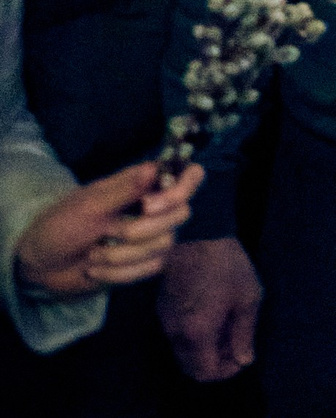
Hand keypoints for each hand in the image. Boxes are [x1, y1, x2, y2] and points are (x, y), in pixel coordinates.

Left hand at [15, 161, 200, 296]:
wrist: (41, 266)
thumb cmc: (60, 226)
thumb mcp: (88, 205)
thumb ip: (125, 189)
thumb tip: (155, 169)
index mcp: (143, 184)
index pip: (189, 176)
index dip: (181, 190)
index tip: (149, 205)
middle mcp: (155, 208)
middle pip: (181, 214)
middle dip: (142, 230)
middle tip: (112, 232)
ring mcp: (152, 237)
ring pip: (164, 245)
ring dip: (123, 254)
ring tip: (95, 253)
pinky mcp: (145, 263)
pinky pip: (151, 268)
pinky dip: (120, 272)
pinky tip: (97, 268)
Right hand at [161, 235, 261, 381]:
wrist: (196, 234)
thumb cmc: (226, 264)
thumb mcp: (247, 297)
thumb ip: (244, 333)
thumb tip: (245, 359)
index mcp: (196, 333)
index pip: (205, 373)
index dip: (226, 371)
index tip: (242, 356)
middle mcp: (175, 333)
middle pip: (192, 367)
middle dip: (217, 362)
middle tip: (237, 342)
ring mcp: (165, 321)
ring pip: (184, 353)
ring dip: (206, 349)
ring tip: (229, 326)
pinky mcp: (162, 309)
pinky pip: (178, 336)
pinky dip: (195, 336)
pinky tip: (213, 315)